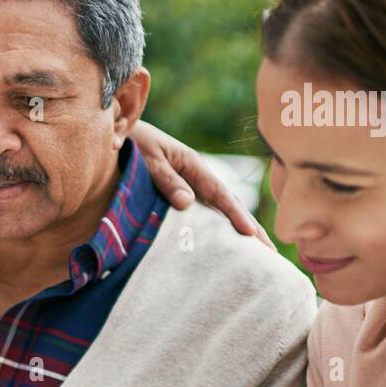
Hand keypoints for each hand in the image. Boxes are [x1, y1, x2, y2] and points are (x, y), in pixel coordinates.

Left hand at [131, 119, 272, 247]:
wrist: (116, 131)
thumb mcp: (148, 159)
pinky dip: (215, 228)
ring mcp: (189, 185)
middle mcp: (196, 176)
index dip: (237, 216)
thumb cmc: (132, 143)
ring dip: (236, 231)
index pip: (221, 195)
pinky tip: (220, 245)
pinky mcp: (178, 194)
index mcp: (193, 165)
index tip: (251, 235)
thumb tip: (187, 203)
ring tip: (254, 255)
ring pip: (218, 211)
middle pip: (229, 204)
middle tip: (270, 253)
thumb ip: (166, 179)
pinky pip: (201, 214)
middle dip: (250, 228)